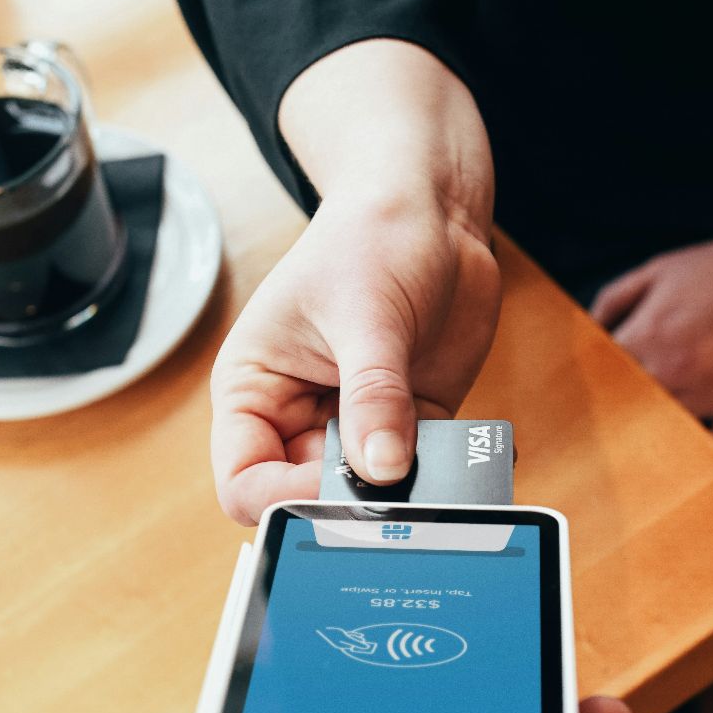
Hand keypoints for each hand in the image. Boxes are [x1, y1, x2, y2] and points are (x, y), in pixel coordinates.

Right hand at [210, 40, 499, 524]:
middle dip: (351, 503)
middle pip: (308, 498)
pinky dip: (444, 475)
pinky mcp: (410, 424)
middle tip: (397, 490)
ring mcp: (356, 424)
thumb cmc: (371, 237)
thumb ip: (373, 396)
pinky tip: (468, 456)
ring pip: (369, 495)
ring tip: (436, 467)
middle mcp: (298, 416)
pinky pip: (422, 473)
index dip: (283, 499)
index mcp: (254, 390)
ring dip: (403, 493)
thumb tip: (382, 471)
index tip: (336, 488)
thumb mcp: (366, 314)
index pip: (245, 481)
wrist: (432, 209)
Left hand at [590, 195, 712, 447]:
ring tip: (646, 437)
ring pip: (668, 428)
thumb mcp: (661, 268)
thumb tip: (588, 329)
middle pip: (629, 408)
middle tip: (611, 420)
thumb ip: (615, 299)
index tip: (587, 393)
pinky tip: (692, 454)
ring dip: (658, 427)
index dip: (593, 384)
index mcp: (650, 334)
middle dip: (620, 410)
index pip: (601, 375)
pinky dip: (705, 454)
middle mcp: (676, 369)